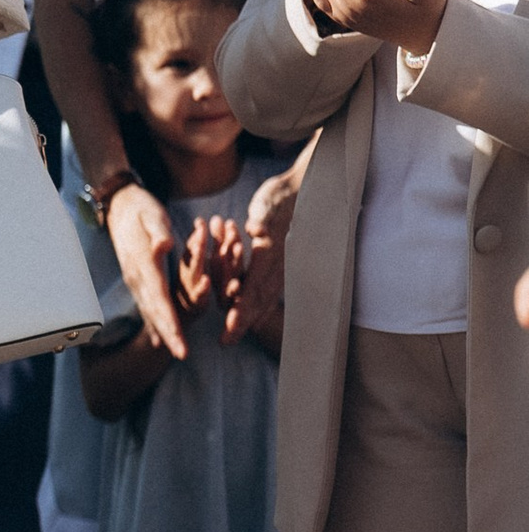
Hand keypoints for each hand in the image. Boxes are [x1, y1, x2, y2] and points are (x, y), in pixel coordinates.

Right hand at [106, 176, 185, 356]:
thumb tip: (166, 245)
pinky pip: (148, 304)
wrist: (120, 206)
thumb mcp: (152, 213)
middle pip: (155, 311)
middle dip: (169, 334)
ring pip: (150, 311)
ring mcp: (135, 279)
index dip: (169, 320)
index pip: (159, 298)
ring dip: (163, 332)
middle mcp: (137, 277)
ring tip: (176, 351)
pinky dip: (155, 322)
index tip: (179, 340)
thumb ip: (158, 231)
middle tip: (181, 355)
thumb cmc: (141, 208)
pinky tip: (160, 337)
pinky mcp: (137, 279)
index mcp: (144, 264)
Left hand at [224, 168, 298, 344]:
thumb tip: (255, 230)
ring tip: (233, 330)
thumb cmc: (284, 196)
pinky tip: (247, 311)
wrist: (305, 190)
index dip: (240, 311)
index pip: (252, 289)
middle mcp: (277, 266)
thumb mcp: (269, 203)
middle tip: (226, 341)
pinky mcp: (277, 261)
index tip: (228, 330)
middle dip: (240, 321)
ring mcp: (280, 266)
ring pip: (261, 296)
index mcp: (271, 255)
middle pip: (256, 300)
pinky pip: (264, 285)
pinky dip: (254, 300)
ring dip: (246, 313)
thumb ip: (263, 219)